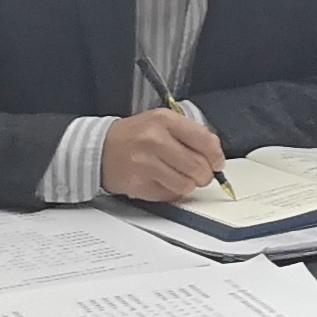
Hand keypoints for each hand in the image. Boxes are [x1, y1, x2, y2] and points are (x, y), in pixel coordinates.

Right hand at [98, 107, 228, 201]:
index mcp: (164, 120)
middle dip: (204, 174)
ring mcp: (145, 163)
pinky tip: (162, 181)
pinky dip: (171, 192)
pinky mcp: (138, 183)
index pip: (205, 140)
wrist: (98, 149)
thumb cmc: (134, 136)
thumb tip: (215, 156)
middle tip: (200, 174)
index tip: (217, 163)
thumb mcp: (161, 122)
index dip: (216, 156)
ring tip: (178, 176)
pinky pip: (169, 195)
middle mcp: (154, 140)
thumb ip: (189, 134)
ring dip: (188, 184)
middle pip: (198, 166)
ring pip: (186, 184)